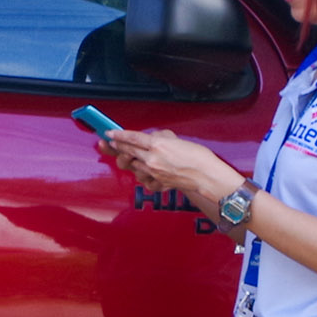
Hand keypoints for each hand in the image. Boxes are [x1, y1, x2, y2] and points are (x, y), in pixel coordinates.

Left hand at [102, 127, 244, 202]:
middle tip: (111, 142)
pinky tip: (146, 171)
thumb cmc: (197, 157)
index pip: (131, 138)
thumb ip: (160, 137)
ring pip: (133, 165)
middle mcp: (152, 159)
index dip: (118, 135)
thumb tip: (150, 138)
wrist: (206, 175)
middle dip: (118, 146)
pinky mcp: (157, 183)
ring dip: (132, 160)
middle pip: (128, 151)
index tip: (110, 133)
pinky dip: (144, 175)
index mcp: (157, 145)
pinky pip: (144, 179)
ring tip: (134, 156)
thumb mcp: (177, 139)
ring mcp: (153, 173)